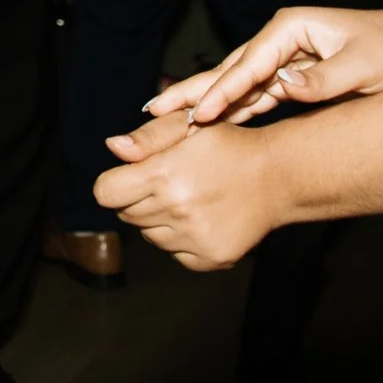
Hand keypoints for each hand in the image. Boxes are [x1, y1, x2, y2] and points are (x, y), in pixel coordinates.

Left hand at [93, 118, 278, 270]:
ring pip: (149, 235)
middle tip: (167, 183)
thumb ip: (147, 137)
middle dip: (137, 199)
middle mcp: (177, 210)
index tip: (129, 178)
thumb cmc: (228, 146)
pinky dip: (181, 240)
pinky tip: (202, 219)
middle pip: (126, 214)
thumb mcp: (188, 125)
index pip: (105, 193)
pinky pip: (174, 253)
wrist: (277, 177)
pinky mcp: (210, 257)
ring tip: (188, 199)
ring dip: (159, 220)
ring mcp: (194, 238)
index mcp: (164, 174)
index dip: (114, 184)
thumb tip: (113, 147)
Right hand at [141, 3, 382, 126]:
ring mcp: (281, 59)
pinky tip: (207, 124)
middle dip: (193, 92)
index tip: (199, 115)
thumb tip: (285, 88)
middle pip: (229, 70)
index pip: (248, 64)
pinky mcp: (289, 77)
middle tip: (153, 112)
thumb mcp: (367, 67)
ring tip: (167, 121)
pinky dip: (231, 110)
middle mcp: (279, 40)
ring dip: (205, 104)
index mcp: (290, 28)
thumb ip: (325, 79)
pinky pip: (254, 97)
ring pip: (235, 85)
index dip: (223, 91)